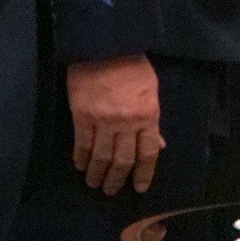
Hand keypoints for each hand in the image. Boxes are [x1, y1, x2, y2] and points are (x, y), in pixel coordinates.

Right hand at [68, 54, 161, 194]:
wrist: (106, 49)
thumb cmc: (134, 68)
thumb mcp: (152, 92)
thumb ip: (153, 122)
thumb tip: (159, 145)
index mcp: (148, 116)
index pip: (148, 152)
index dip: (144, 173)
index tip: (139, 188)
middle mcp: (126, 123)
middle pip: (123, 159)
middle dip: (117, 179)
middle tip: (111, 191)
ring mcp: (103, 121)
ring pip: (101, 156)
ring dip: (97, 174)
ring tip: (94, 184)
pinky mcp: (82, 117)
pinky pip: (82, 144)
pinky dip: (81, 158)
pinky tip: (80, 167)